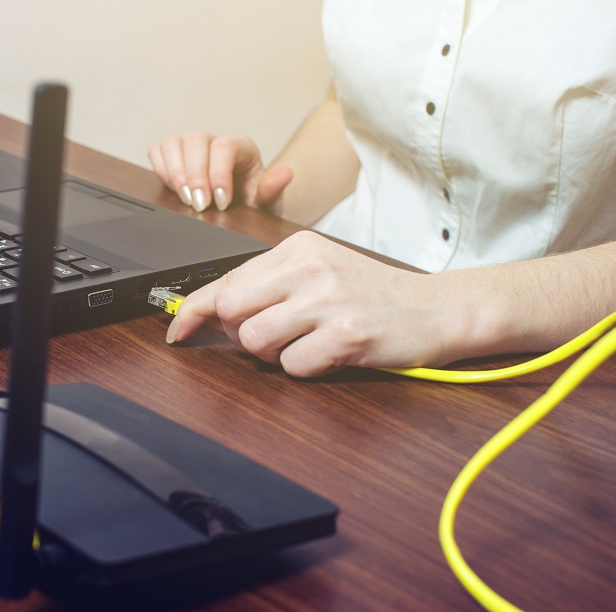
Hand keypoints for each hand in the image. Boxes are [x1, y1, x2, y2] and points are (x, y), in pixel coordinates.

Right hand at [147, 132, 292, 211]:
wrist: (241, 211)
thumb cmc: (252, 204)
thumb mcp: (267, 203)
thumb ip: (273, 190)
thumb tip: (285, 174)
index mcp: (241, 147)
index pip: (224, 146)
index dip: (218, 173)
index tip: (220, 202)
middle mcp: (215, 141)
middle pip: (195, 140)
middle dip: (194, 175)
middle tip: (199, 205)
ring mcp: (192, 147)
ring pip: (173, 142)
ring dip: (175, 172)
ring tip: (184, 199)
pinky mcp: (174, 155)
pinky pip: (158, 150)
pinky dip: (161, 168)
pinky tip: (172, 189)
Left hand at [165, 231, 467, 375]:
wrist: (438, 308)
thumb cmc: (375, 294)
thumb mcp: (321, 271)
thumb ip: (272, 285)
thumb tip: (216, 312)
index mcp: (298, 248)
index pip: (227, 279)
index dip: (193, 309)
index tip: (178, 329)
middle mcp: (310, 267)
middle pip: (232, 311)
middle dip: (242, 333)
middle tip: (275, 336)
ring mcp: (328, 299)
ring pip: (256, 340)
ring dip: (276, 353)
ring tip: (309, 342)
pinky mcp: (346, 334)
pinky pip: (293, 366)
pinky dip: (306, 368)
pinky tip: (332, 353)